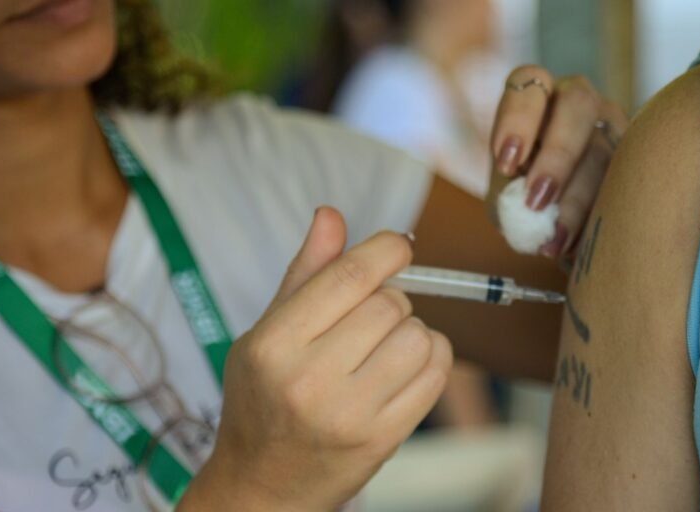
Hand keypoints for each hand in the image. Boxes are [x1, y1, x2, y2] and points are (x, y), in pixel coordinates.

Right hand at [180, 207, 452, 511]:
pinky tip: (408, 365)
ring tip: (387, 346)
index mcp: (274, 345)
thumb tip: (331, 214)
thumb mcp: (267, 334)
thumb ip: (305, 274)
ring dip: (413, 331)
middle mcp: (309, 379)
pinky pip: (436, 374)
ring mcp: (349, 413)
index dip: (385, 250)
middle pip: (389, 304)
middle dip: (392, 300)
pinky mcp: (383, 438)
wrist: (263, 486)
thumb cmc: (263, 400)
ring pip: (418, 336)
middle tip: (372, 318)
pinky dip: (433, 358)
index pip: (348, 277)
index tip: (398, 246)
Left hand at [488, 66, 628, 259]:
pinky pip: (628, 178)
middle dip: (557, 154)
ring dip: (578, 198)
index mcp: (538, 97)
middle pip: (578, 103)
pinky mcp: (638, 157)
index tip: (506, 163)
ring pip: (605, 147)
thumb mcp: (506, 197)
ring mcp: (614, 125)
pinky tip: (577, 245)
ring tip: (554, 242)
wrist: (557, 223)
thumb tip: (530, 210)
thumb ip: (509, 196)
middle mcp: (578, 101)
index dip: (518, 119)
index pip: (529, 83)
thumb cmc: (523, 199)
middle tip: (537, 202)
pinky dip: (599, 214)